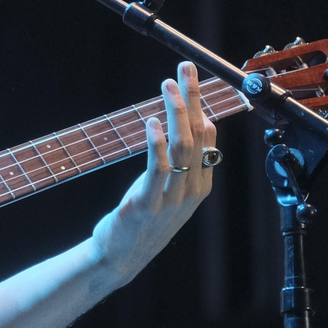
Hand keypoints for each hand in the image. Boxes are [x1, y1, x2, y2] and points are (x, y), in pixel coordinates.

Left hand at [90, 62, 215, 285]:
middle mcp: (190, 191)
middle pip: (197, 136)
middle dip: (193, 98)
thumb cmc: (144, 222)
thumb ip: (184, 164)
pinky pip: (157, 169)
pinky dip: (156, 143)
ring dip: (176, 112)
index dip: (201, 105)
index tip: (190, 79)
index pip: (208, 138)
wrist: (119, 258)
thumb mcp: (171, 192)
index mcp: (200, 186)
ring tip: (168, 85)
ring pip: (182, 148)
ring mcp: (170, 199)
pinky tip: (152, 121)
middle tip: (185, 69)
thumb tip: (193, 124)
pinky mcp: (146, 204)